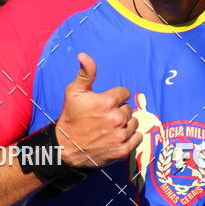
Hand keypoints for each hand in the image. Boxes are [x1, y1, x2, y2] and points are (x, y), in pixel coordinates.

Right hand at [56, 53, 141, 167]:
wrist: (67, 148)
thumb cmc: (71, 118)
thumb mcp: (73, 92)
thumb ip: (85, 73)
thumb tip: (84, 55)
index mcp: (107, 102)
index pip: (124, 93)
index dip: (115, 97)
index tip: (105, 104)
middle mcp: (116, 118)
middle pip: (129, 108)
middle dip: (119, 111)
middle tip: (105, 118)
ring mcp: (121, 135)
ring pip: (134, 122)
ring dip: (126, 124)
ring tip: (111, 128)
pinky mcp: (123, 149)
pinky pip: (137, 138)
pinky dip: (131, 137)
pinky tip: (118, 136)